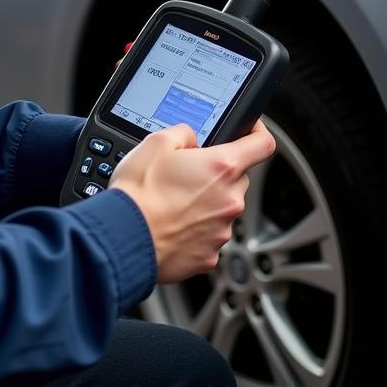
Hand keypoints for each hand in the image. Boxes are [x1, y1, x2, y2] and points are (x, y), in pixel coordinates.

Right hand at [109, 118, 274, 283]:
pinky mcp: (210, 256)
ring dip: (205, 202)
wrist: (124, 239)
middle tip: (187, 173)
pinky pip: (209, 234)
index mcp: (222, 167)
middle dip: (217, 173)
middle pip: (237, 178)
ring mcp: (221, 231)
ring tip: (172, 201)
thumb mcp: (156, 142)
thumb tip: (191, 138)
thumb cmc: (139, 194)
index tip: (250, 131)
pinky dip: (195, 229)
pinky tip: (172, 224)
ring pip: (222, 208)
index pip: (262, 144)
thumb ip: (183, 133)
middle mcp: (229, 200)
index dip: (258, 132)